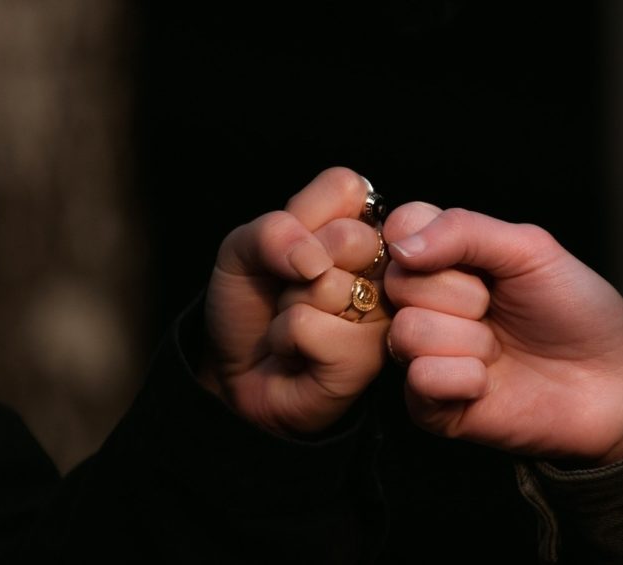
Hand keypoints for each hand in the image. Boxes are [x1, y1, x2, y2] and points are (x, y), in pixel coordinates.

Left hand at [201, 168, 390, 435]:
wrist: (235, 370)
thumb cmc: (251, 304)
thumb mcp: (242, 250)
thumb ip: (273, 231)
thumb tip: (313, 259)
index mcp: (363, 229)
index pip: (349, 187)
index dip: (303, 218)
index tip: (294, 248)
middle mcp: (386, 269)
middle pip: (350, 237)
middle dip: (297, 264)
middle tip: (294, 287)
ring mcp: (385, 315)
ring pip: (328, 285)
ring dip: (289, 306)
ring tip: (296, 322)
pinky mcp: (371, 357)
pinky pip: (312, 328)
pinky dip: (286, 338)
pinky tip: (298, 352)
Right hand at [383, 203, 622, 464]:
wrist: (614, 382)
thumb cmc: (576, 310)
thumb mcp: (530, 250)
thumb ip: (463, 231)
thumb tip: (402, 245)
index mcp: (444, 258)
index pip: (398, 230)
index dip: (427, 241)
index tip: (472, 260)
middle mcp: (426, 303)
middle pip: (399, 282)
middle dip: (463, 295)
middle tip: (496, 307)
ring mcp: (424, 354)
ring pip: (408, 332)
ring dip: (469, 340)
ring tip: (498, 347)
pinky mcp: (430, 405)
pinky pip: (420, 379)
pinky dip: (464, 378)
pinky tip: (488, 381)